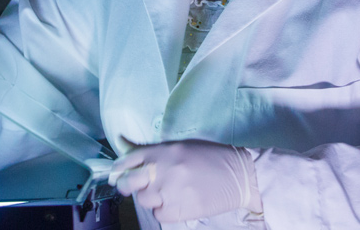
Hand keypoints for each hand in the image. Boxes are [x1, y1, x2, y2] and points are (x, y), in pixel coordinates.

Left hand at [112, 139, 260, 222]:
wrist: (240, 175)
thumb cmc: (211, 157)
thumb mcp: (181, 146)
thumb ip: (152, 150)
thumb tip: (122, 144)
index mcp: (164, 151)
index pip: (127, 160)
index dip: (119, 169)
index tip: (119, 174)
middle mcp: (164, 170)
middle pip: (129, 183)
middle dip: (129, 186)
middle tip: (139, 186)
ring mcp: (171, 191)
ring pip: (144, 200)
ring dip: (152, 198)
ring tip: (169, 192)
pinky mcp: (180, 210)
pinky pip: (159, 214)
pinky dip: (164, 211)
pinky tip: (177, 202)